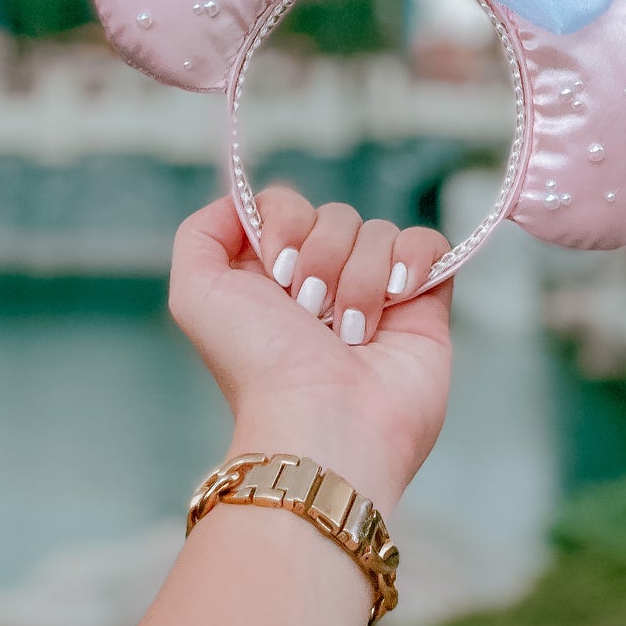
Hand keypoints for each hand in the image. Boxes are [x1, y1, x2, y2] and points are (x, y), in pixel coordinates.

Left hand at [168, 190, 452, 513]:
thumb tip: (241, 200)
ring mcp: (376, 291)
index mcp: (273, 276)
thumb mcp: (196, 295)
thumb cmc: (259, 367)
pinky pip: (428, 243)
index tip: (277, 269)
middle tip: (313, 312)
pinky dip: (413, 260)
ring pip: (378, 231)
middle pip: (335, 214)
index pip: (287, 204)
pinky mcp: (423, 303)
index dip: (285, 223)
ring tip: (351, 332)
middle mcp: (324, 281)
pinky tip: (399, 297)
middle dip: (322, 258)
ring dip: (361, 278)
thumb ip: (201, 234)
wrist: (324, 426)